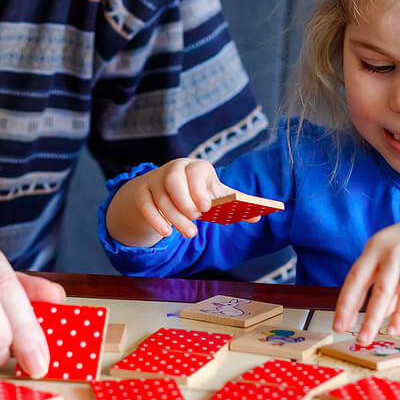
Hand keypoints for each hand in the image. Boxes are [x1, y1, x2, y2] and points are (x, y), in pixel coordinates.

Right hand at [107, 158, 237, 245]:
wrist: (166, 189)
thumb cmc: (197, 192)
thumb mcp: (215, 195)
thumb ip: (234, 203)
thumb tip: (257, 216)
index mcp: (195, 167)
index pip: (195, 172)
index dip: (199, 188)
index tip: (206, 207)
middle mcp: (173, 170)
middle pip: (173, 181)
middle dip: (184, 201)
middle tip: (196, 218)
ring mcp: (155, 180)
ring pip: (160, 197)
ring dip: (174, 217)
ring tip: (188, 232)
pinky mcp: (142, 193)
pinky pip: (145, 205)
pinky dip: (155, 220)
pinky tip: (166, 232)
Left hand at [332, 205, 399, 343]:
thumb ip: (392, 285)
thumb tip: (383, 312)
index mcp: (374, 247)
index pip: (353, 277)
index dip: (345, 301)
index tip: (339, 321)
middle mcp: (383, 250)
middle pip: (360, 284)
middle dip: (348, 310)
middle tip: (341, 330)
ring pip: (381, 293)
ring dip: (372, 319)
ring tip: (365, 338)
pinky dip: (399, 315)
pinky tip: (393, 329)